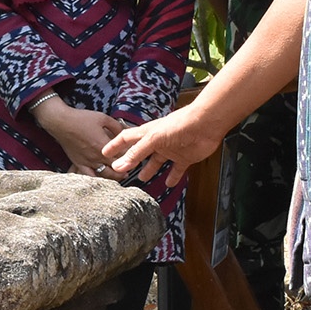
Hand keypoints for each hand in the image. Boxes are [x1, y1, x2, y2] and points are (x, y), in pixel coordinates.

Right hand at [34, 99, 124, 177]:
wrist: (61, 122)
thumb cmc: (81, 119)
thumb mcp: (103, 118)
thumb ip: (117, 126)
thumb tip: (127, 131)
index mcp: (104, 145)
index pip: (123, 154)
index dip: (131, 155)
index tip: (135, 153)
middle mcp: (96, 156)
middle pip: (116, 167)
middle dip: (126, 166)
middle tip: (132, 165)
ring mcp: (87, 162)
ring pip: (105, 175)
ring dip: (115, 176)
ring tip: (122, 175)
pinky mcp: (79, 164)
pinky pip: (89, 177)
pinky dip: (96, 180)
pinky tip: (102, 181)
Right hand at [102, 104, 217, 189]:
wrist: (205, 124)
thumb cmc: (178, 125)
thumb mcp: (153, 140)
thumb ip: (136, 154)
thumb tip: (117, 166)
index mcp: (147, 133)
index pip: (126, 139)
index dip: (115, 145)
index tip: (104, 153)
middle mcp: (157, 142)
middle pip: (141, 152)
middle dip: (131, 160)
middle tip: (122, 171)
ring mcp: (171, 150)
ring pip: (157, 161)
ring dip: (150, 169)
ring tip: (143, 178)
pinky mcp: (185, 157)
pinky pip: (177, 169)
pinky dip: (173, 177)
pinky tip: (169, 184)